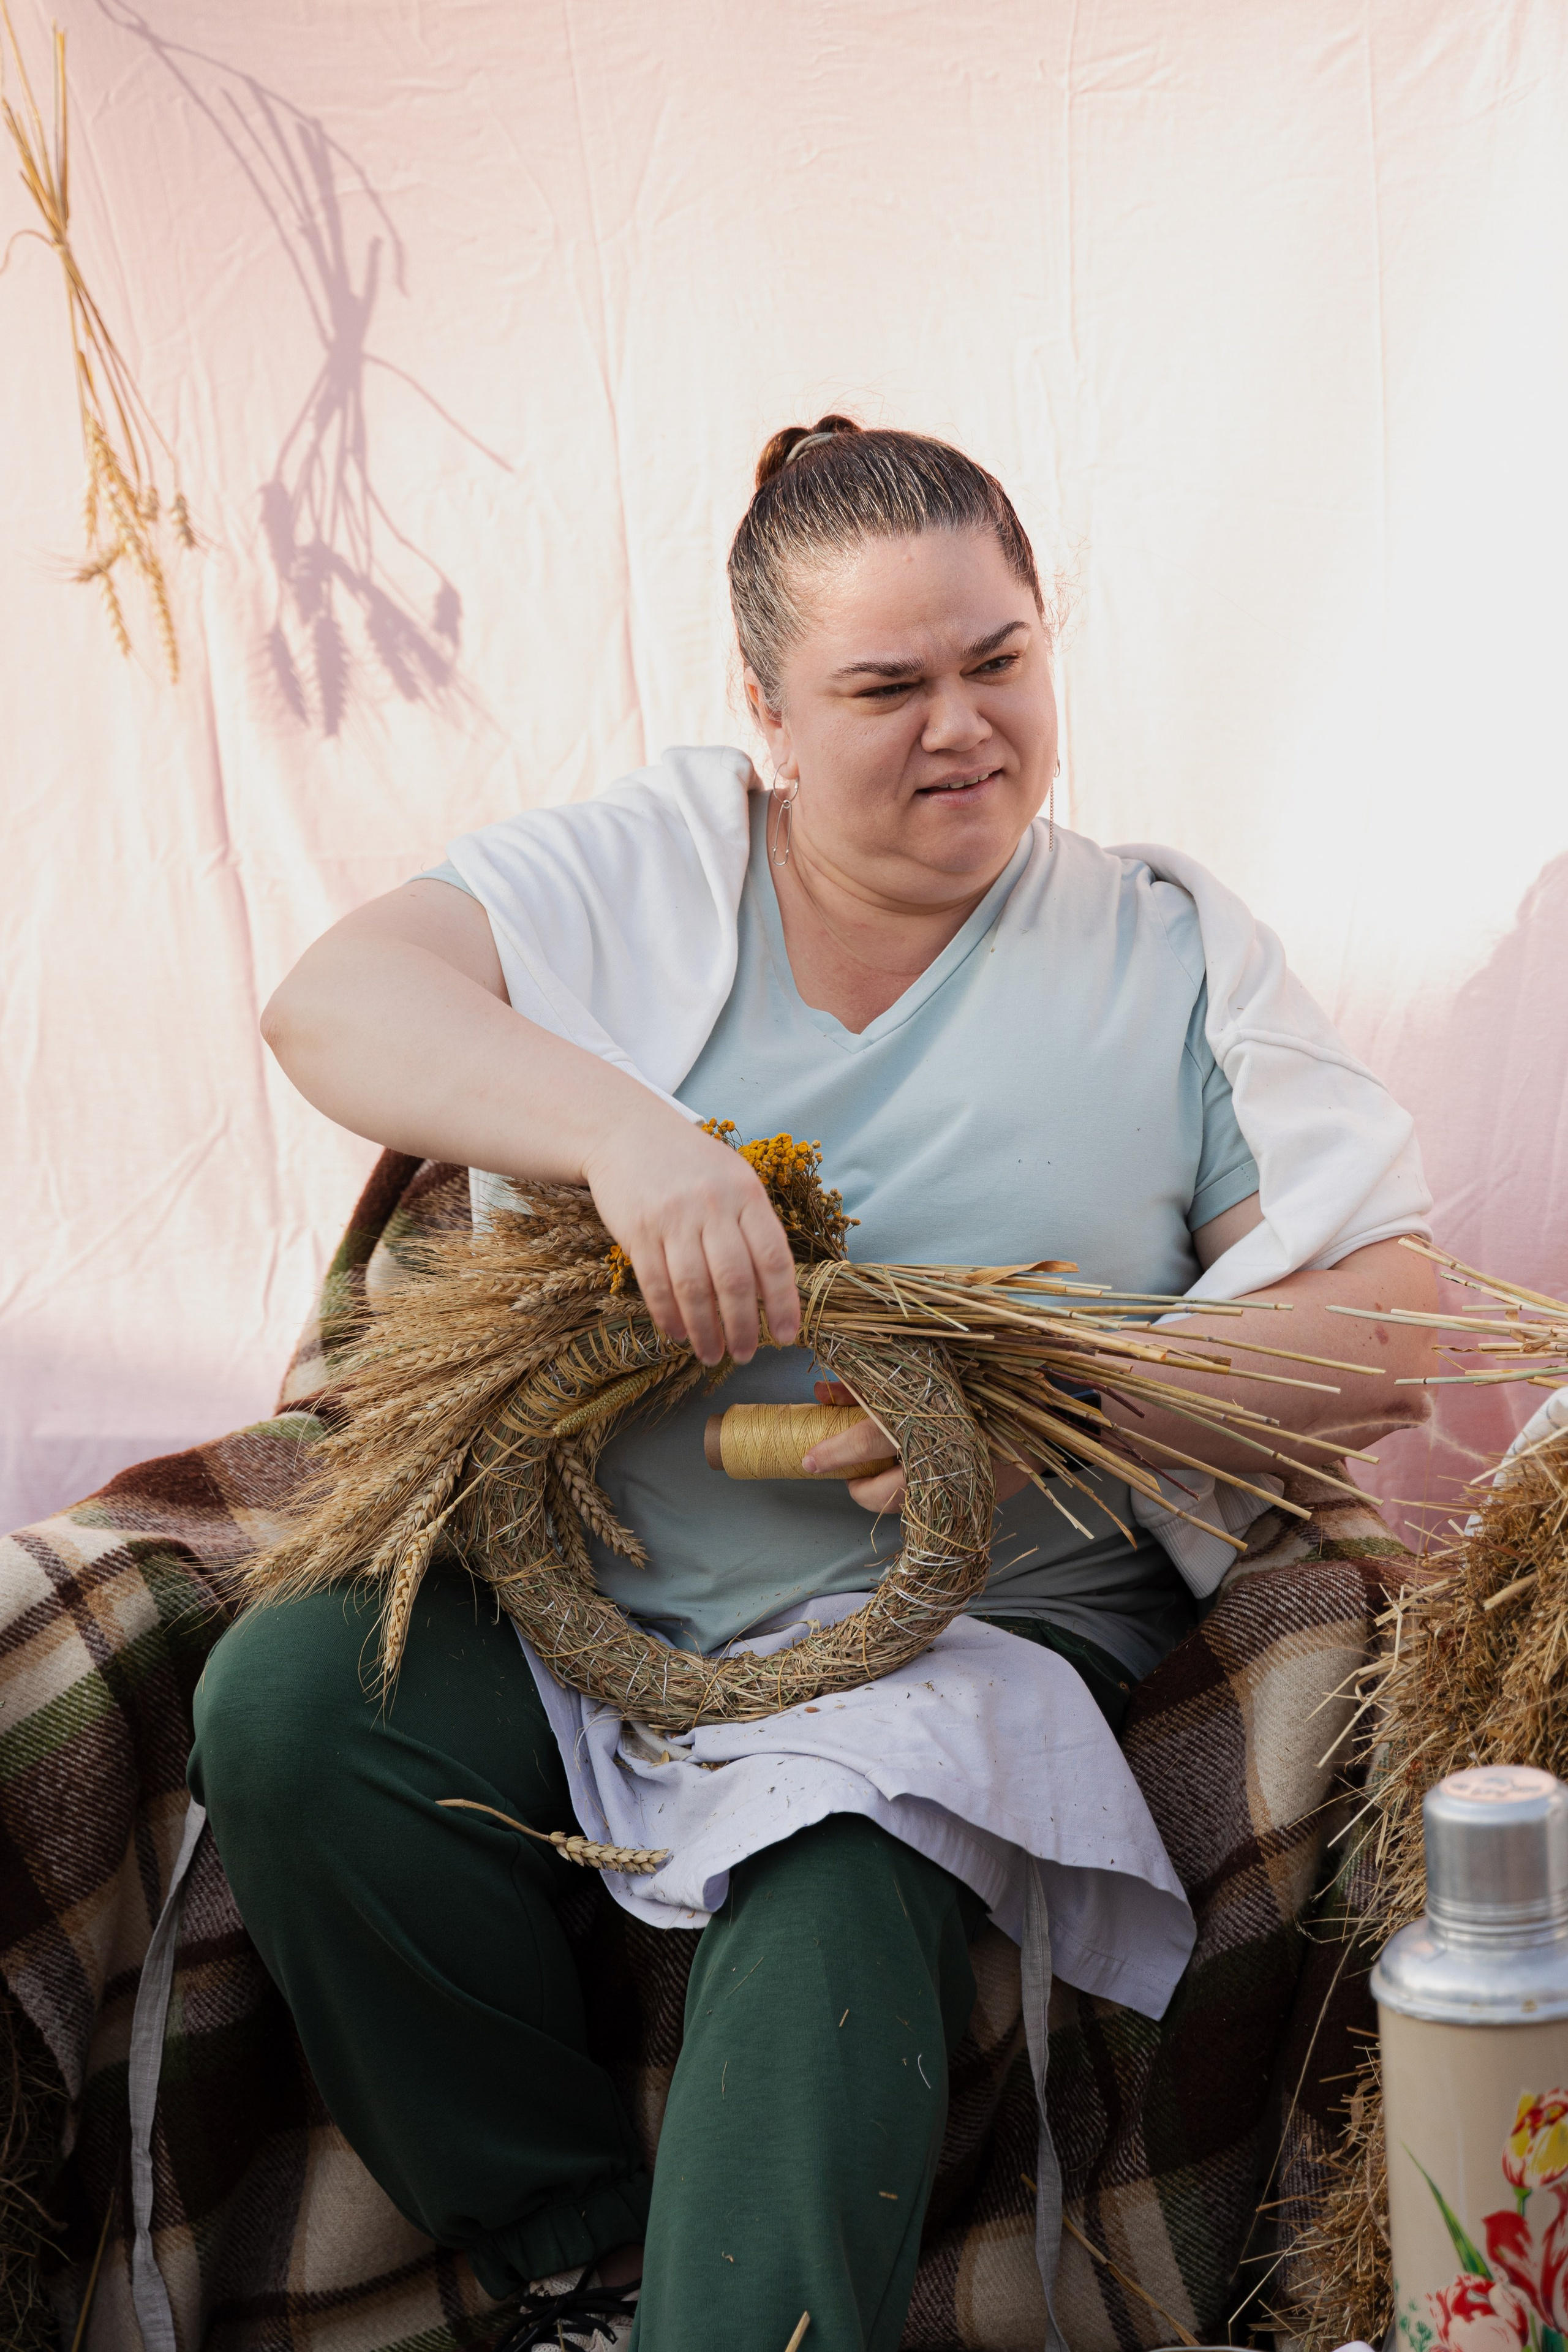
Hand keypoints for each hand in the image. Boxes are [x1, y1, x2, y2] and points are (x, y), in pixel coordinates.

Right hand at [581, 1108, 800, 1365]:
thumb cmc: (692, 1164)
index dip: (783, 1302)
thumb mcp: (735, 1181)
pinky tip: (677, 1333)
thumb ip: (754, 1227)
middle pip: (734, 1280)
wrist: (628, 1132)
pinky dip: (668, 1315)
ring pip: (694, 1289)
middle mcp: (712, 1206)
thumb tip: (774, 1290)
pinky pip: (656, 1283)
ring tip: (712, 1355)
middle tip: (745, 1355)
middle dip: (743, 1327)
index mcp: (747, 1194)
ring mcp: (672, 1217)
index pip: (773, 1258)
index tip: (786, 1336)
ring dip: (705, 1331)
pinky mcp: (637, 1229)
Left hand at [802, 1381, 1035, 1512]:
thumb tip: (823, 1395)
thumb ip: (869, 1388)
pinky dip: (918, 1496)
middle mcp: (944, 1454)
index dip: (835, 1453)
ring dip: (885, 1495)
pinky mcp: (980, 1497)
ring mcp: (962, 1480)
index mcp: (926, 1417)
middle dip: (858, 1490)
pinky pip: (934, 1509)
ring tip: (880, 1476)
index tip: (808, 1461)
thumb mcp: (919, 1374)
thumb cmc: (971, 1377)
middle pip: (883, 1493)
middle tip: (848, 1478)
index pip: (868, 1438)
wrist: (1040, 1401)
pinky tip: (917, 1478)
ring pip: (906, 1508)